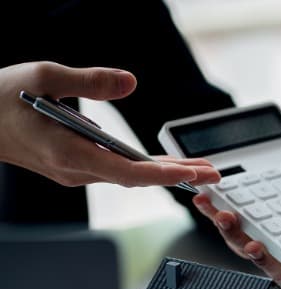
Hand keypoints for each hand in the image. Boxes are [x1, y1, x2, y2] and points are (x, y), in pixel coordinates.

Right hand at [0, 61, 219, 186]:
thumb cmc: (1, 96)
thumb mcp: (44, 75)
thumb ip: (89, 80)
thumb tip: (130, 82)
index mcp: (68, 152)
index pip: (127, 172)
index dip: (164, 174)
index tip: (193, 174)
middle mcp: (73, 170)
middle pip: (136, 177)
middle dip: (178, 176)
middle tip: (216, 174)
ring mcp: (72, 172)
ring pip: (127, 175)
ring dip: (164, 172)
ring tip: (202, 170)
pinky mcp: (72, 167)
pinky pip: (115, 171)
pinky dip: (144, 168)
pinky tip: (166, 166)